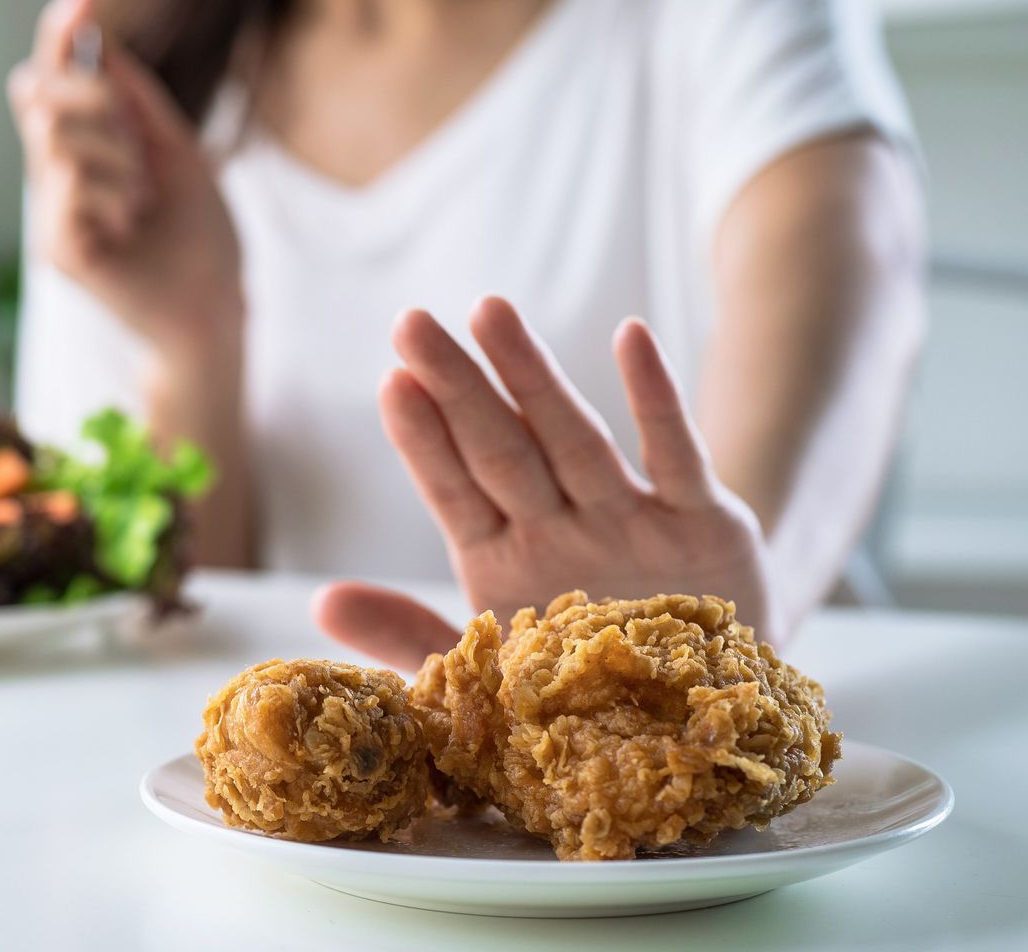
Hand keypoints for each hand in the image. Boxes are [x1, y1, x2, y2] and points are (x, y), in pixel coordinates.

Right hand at [8, 0, 242, 359]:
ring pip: (59, 138)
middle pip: (38, 94)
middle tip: (139, 146)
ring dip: (119, 159)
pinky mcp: (55, 246)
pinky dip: (114, 197)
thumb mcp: (177, 150)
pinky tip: (130, 228)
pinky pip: (70, 184)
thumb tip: (103, 41)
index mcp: (85, 148)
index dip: (61, 32)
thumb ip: (138, 101)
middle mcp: (56, 176)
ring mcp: (50, 212)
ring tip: (142, 202)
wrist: (215, 306)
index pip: (52, 77)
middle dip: (94, 99)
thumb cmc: (200, 238)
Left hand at [313, 297, 775, 670]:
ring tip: (490, 311)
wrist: (707, 715)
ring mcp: (627, 519)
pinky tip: (630, 337)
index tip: (391, 384)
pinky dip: (657, 399)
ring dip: (533, 376)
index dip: (423, 443)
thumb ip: (409, 639)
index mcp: (504, 563)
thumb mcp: (493, 681)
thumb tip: (320, 601)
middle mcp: (560, 528)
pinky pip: (675, 456)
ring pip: (572, 437)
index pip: (453, 491)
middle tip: (410, 322)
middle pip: (499, 447)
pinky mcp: (701, 524)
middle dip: (456, 387)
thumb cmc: (586, 690)